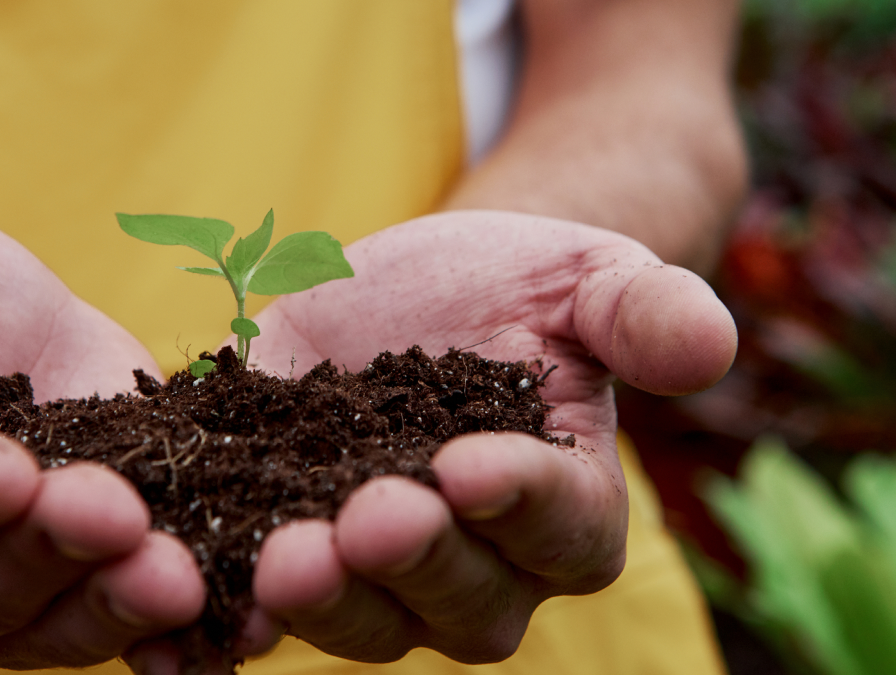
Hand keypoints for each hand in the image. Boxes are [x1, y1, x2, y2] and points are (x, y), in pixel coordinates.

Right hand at [0, 198, 206, 674]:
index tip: (2, 469)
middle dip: (46, 559)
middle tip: (117, 515)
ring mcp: (15, 586)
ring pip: (60, 627)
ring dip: (122, 608)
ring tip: (189, 572)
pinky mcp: (98, 565)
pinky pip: (138, 621)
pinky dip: (190, 633)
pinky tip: (243, 620)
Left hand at [179, 211, 732, 667]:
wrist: (426, 289)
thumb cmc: (530, 286)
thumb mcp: (591, 277)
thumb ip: (646, 314)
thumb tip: (712, 342)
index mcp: (569, 508)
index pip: (560, 526)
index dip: (519, 503)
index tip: (469, 465)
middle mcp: (481, 567)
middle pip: (459, 600)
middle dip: (411, 563)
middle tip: (366, 518)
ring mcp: (380, 572)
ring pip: (359, 618)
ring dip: (321, 600)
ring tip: (281, 558)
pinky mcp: (290, 544)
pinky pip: (260, 604)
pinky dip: (222, 616)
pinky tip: (183, 605)